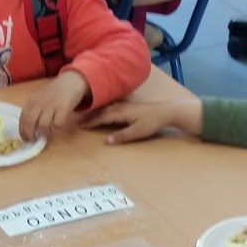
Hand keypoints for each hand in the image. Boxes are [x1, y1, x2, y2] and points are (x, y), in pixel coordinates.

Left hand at [20, 70, 89, 140]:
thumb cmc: (55, 91)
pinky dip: (56, 129)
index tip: (24, 138)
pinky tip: (57, 129)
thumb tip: (29, 127)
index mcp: (32, 101)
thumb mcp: (40, 98)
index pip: (22, 118)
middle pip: (30, 123)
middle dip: (30, 135)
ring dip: (44, 134)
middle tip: (34, 140)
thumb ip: (34, 109)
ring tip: (46, 135)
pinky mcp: (63, 108)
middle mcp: (40, 103)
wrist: (71, 80)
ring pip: (43, 125)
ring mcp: (51, 105)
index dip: (22, 131)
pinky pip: (57, 124)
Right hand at [83, 99, 201, 143]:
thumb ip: (122, 136)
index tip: (80, 125)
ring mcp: (127, 105)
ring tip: (87, 114)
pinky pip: (113, 105)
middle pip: (103, 110)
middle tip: (79, 120)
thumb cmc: (153, 122)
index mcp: (122, 113)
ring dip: (97, 110)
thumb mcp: (138, 132)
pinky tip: (105, 108)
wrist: (167, 111)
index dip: (91, 121)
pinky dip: (105, 107)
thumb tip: (106, 141)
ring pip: (107, 106)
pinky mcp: (131, 105)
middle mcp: (122, 107)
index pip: (103, 117)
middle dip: (90, 115)